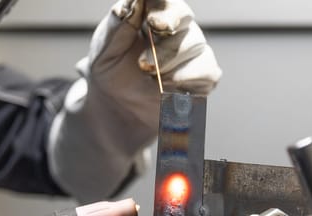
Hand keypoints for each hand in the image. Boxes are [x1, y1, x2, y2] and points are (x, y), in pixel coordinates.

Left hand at [48, 0, 221, 201]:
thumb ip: (117, 26)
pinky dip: (187, 80)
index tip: (154, 23)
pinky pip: (208, 71)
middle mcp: (176, 26)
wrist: (119, 110)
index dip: (163, 9)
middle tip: (144, 66)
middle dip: (165, 44)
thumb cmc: (111, 74)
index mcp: (150, 12)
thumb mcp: (104, 52)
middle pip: (184, 18)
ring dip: (171, 64)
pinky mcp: (203, 75)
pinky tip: (168, 88)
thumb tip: (134, 1)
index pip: (164, 1)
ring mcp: (192, 50)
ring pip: (196, 45)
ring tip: (151, 80)